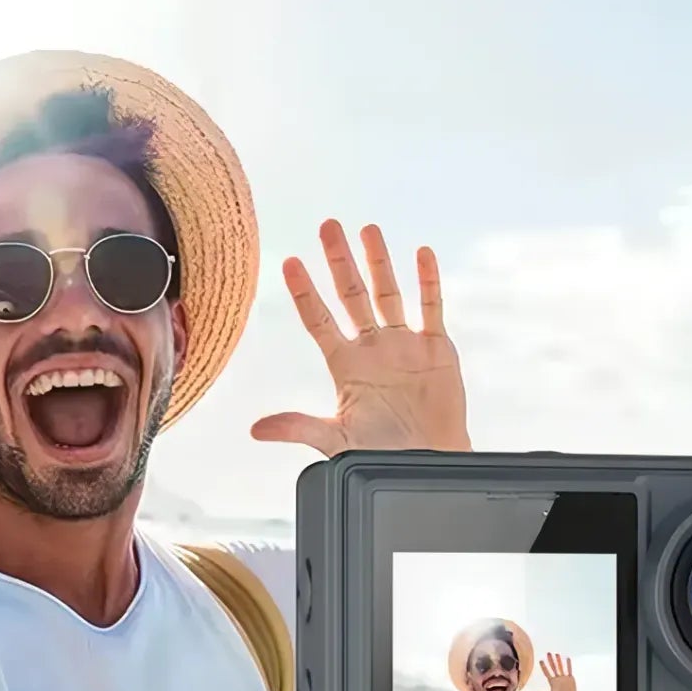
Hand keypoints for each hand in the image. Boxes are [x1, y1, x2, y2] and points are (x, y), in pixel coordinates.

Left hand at [250, 220, 470, 456]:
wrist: (429, 465)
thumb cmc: (382, 453)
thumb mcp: (337, 441)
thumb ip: (300, 428)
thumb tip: (256, 429)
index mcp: (345, 364)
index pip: (319, 320)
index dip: (305, 292)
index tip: (290, 262)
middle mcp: (371, 346)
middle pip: (351, 294)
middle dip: (340, 261)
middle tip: (328, 226)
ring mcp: (403, 344)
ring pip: (388, 293)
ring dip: (379, 262)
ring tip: (368, 229)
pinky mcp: (435, 348)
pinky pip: (430, 308)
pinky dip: (427, 282)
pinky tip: (421, 254)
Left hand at [533, 653, 577, 690]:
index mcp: (552, 682)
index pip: (547, 672)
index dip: (544, 666)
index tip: (541, 660)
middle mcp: (557, 678)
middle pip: (553, 667)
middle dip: (550, 660)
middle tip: (548, 653)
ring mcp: (563, 677)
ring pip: (560, 667)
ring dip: (558, 660)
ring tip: (557, 654)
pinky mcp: (570, 678)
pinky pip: (569, 670)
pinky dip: (568, 664)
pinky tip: (567, 658)